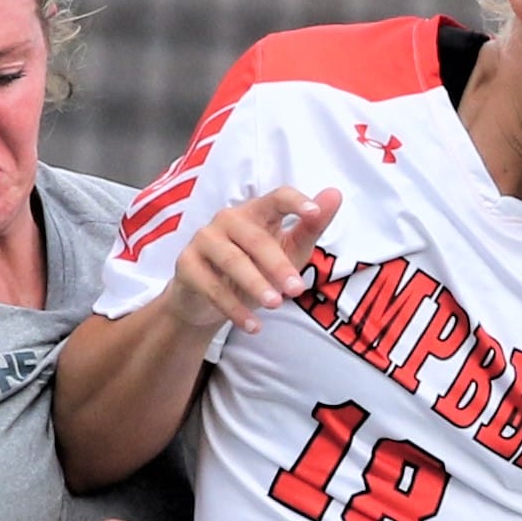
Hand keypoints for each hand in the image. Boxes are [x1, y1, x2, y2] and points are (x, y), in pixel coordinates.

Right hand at [163, 184, 339, 337]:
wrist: (206, 300)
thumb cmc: (253, 269)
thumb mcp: (287, 251)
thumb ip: (310, 228)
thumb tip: (335, 195)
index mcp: (256, 211)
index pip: (276, 198)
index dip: (294, 203)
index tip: (314, 212)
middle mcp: (228, 219)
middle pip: (255, 238)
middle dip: (278, 265)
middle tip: (297, 290)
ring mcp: (204, 239)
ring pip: (232, 261)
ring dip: (255, 285)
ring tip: (274, 305)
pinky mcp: (186, 264)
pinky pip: (212, 287)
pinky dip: (234, 309)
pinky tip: (253, 325)